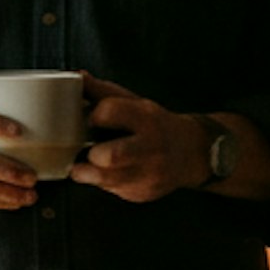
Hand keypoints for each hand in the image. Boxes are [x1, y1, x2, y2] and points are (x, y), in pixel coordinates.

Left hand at [68, 76, 209, 202]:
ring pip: (106, 179)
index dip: (93, 115)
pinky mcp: (144, 193)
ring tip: (86, 165)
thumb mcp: (136, 104)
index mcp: (147, 117)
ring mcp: (150, 173)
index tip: (90, 120)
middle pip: (110, 155)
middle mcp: (151, 146)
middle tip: (86, 151)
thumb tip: (77, 76)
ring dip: (87, 172)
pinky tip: (111, 173)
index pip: (110, 111)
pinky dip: (104, 183)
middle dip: (91, 154)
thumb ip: (104, 92)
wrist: (192, 153)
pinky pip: (113, 190)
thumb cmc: (155, 125)